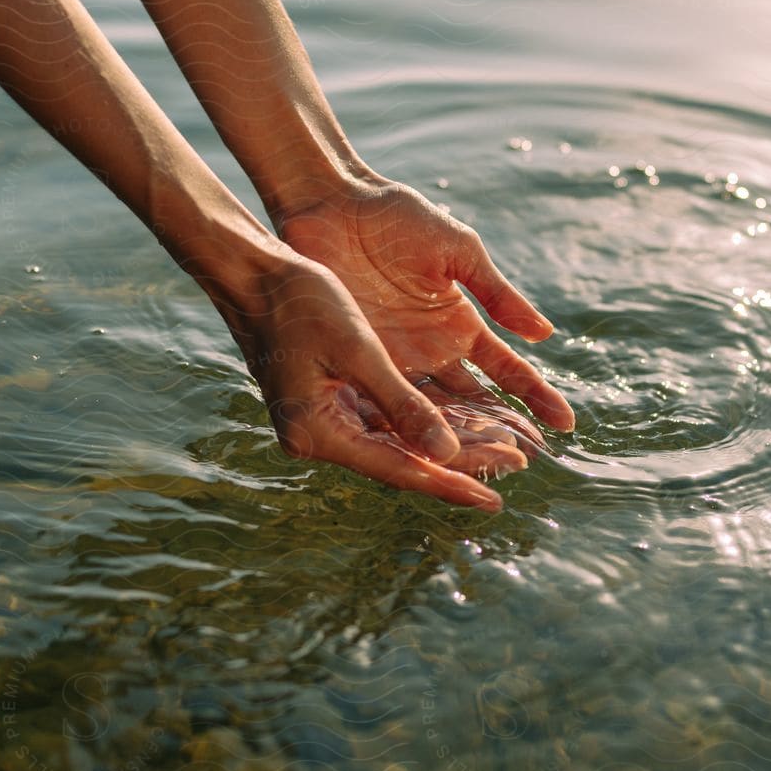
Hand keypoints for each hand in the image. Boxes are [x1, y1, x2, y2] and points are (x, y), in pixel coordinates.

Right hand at [212, 251, 526, 508]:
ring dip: (447, 441)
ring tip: (501, 446)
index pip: (399, 468)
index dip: (450, 482)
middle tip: (518, 461)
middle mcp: (319, 435)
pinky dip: (423, 420)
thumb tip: (446, 453)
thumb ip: (402, 403)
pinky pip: (385, 419)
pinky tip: (462, 423)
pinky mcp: (330, 398)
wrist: (253, 272)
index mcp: (319, 432)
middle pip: (402, 460)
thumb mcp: (359, 350)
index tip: (495, 498)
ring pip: (398, 441)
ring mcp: (323, 418)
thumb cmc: (299, 302)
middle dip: (460, 461)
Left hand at [278, 177, 574, 447]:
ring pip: (431, 414)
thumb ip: (497, 294)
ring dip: (457, 441)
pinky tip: (422, 458)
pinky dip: (402, 431)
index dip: (534, 396)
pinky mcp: (355, 363)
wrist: (334, 205)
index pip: (506, 370)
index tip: (565, 424)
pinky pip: (383, 405)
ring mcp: (394, 361)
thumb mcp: (457, 252)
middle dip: (499, 433)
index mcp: (460, 324)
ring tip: (484, 469)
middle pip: (472, 404)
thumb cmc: (397, 218)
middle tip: (525, 463)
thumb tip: (544, 334)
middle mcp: (431, 352)